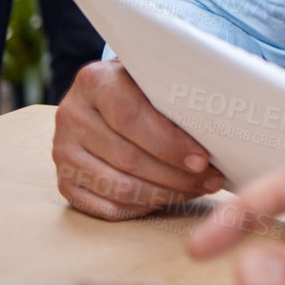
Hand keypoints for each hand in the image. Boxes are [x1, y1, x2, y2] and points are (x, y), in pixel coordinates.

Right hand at [52, 59, 226, 219]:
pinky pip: (105, 207)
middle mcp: (71, 115)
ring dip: (164, 194)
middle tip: (211, 180)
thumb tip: (222, 121)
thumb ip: (177, 92)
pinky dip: (142, 207)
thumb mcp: (156, 77)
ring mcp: (62, 150)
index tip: (203, 159)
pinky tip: (168, 198)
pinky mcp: (64, 180)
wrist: (109, 94)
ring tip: (197, 189)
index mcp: (95, 80)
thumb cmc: (145, 86)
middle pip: (127, 157)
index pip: (131, 117)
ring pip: (118, 186)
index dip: (169, 143)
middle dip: (175, 174)